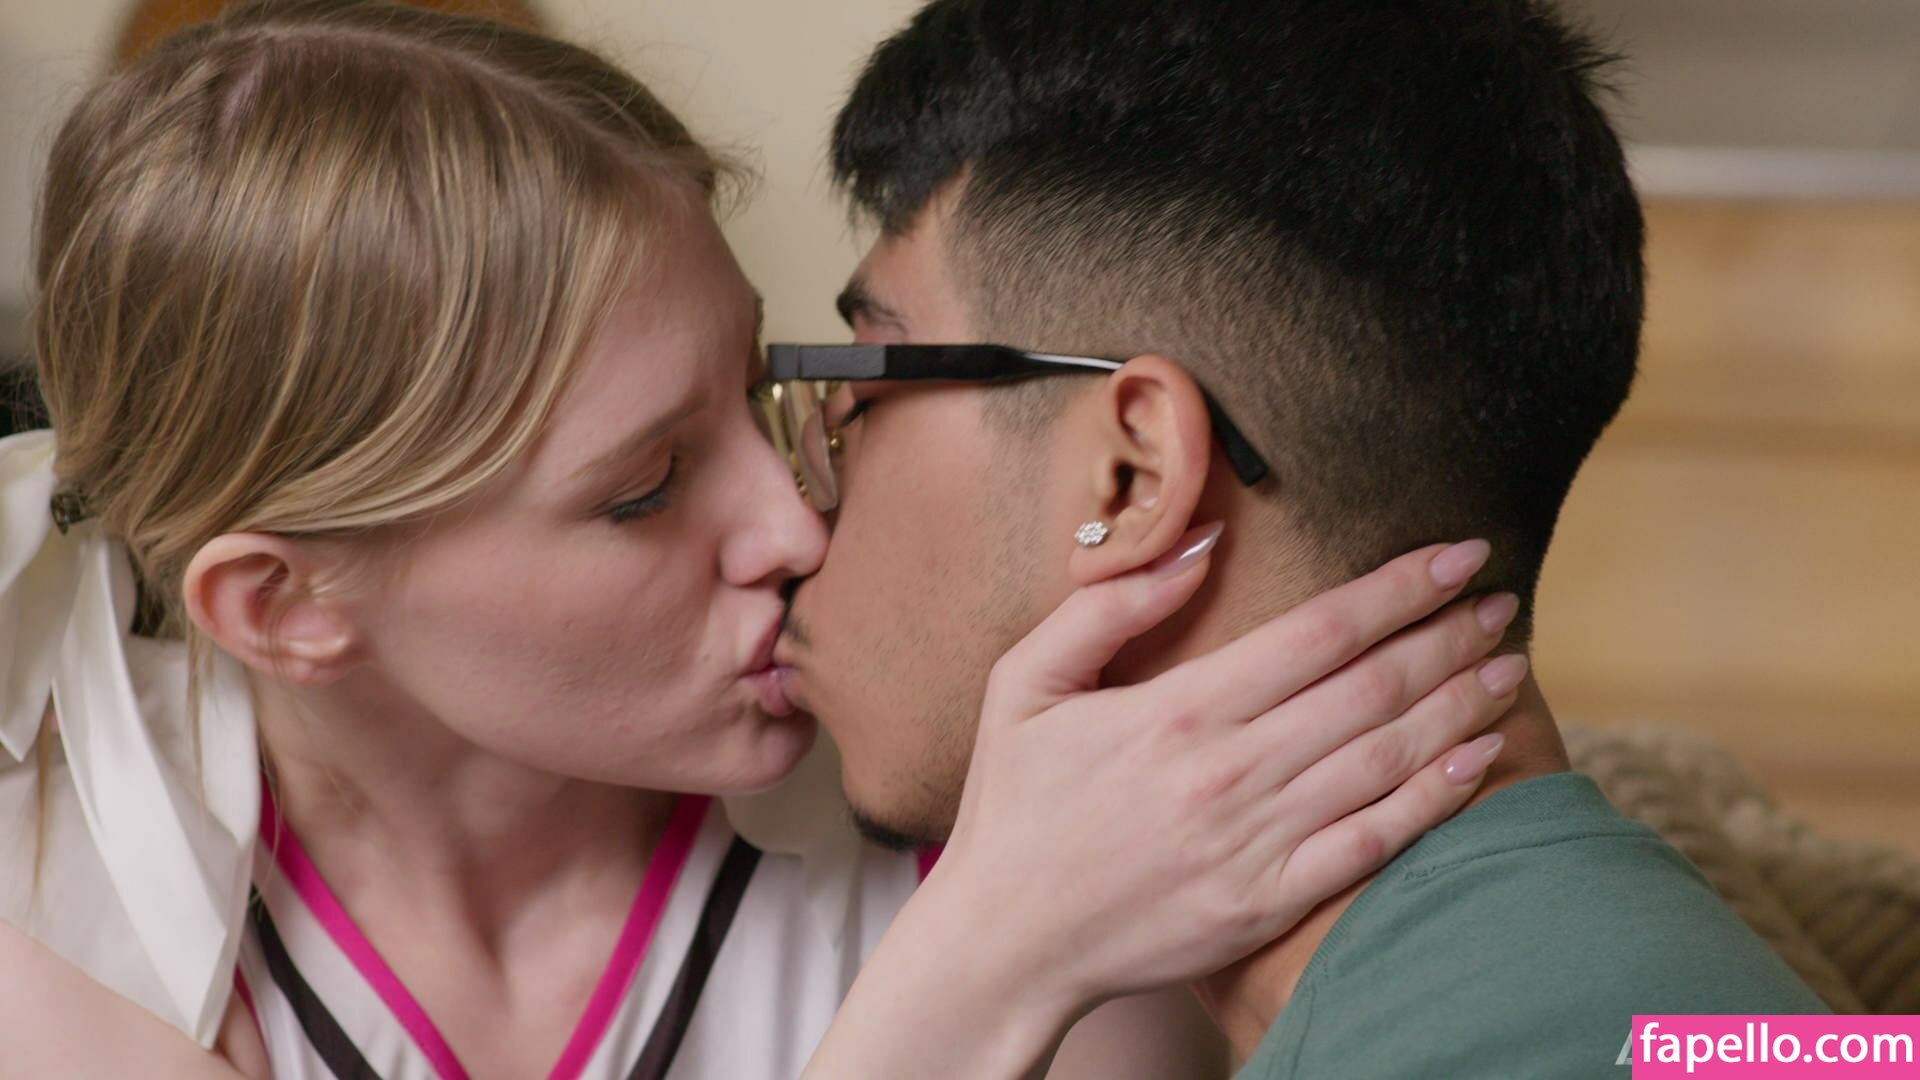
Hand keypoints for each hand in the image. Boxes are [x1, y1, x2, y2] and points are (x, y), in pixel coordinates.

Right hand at [805, 526, 1519, 1077]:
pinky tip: (1479, 759)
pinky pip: (1372, 843)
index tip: (1457, 555)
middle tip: (1502, 600)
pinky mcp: (1267, 901)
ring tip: (1509, 664)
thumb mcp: (1025, 684)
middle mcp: (1229, 772)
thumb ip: (1107, 607)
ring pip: (1385, 758)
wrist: (1007, 940)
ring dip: (1458, 705)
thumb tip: (1199, 545)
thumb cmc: (1015, 807)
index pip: (1318, 631)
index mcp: (1176, 710)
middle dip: (1448, 636)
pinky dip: (1434, 797)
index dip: (1398, 588)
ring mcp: (1255, 842)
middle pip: (1370, 688)